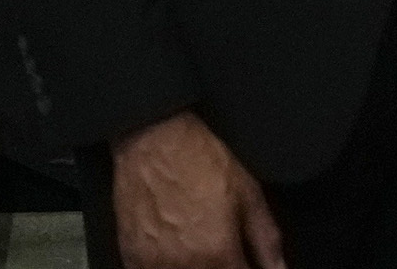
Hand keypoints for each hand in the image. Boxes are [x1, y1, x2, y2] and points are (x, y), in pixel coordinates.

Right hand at [107, 112, 282, 268]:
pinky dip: (169, 268)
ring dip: (199, 268)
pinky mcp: (130, 260)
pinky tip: (177, 251)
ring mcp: (152, 267)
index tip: (248, 261)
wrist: (153, 139)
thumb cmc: (202, 161)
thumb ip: (266, 241)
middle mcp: (183, 268)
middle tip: (227, 252)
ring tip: (201, 245)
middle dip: (224, 268)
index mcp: (217, 255)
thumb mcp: (249, 194)